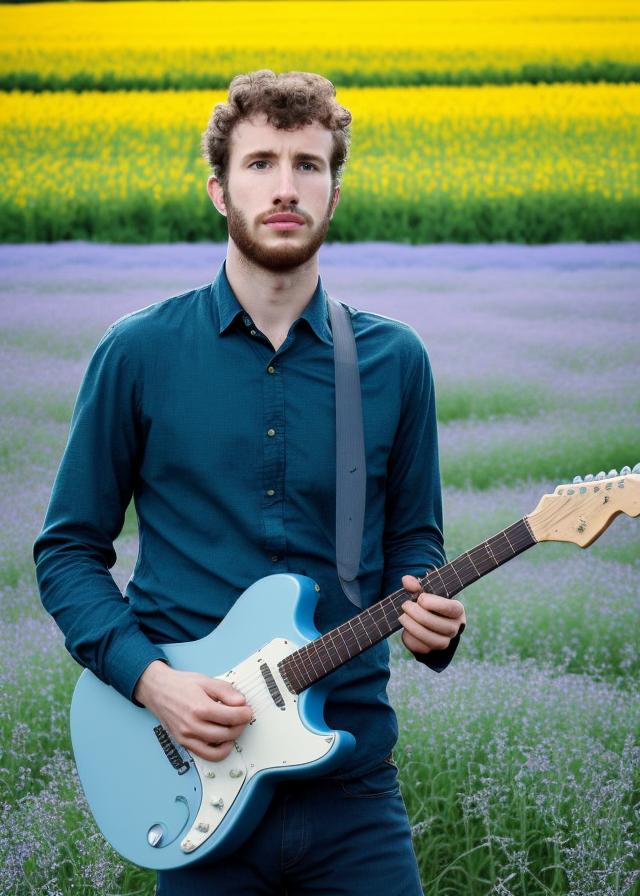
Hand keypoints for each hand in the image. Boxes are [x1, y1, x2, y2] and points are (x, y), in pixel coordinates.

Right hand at [133, 660, 253, 761]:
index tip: (247, 710)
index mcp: (199, 708)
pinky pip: (206, 754)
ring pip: (219, 748)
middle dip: (240, 725)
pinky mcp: (184, 743)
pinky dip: (219, 750)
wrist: (158, 690)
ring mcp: (187, 737)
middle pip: (227, 733)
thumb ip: (225, 691)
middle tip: (243, 716)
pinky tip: (223, 739)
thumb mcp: (206, 681)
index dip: (244, 714)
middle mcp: (192, 726)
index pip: (231, 717)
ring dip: (232, 738)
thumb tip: (241, 702)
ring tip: (233, 726)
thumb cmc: (180, 685)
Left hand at [399, 574, 465, 654]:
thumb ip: (415, 586)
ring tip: (403, 617)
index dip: (434, 603)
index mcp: (457, 610)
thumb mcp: (423, 593)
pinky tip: (405, 630)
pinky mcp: (432, 651)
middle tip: (405, 605)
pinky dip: (411, 639)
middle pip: (442, 626)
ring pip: (434, 641)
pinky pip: (423, 649)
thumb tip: (406, 580)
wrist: (425, 623)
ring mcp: (445, 642)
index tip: (420, 598)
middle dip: (419, 615)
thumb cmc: (426, 604)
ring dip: (415, 628)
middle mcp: (454, 628)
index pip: (451, 608)